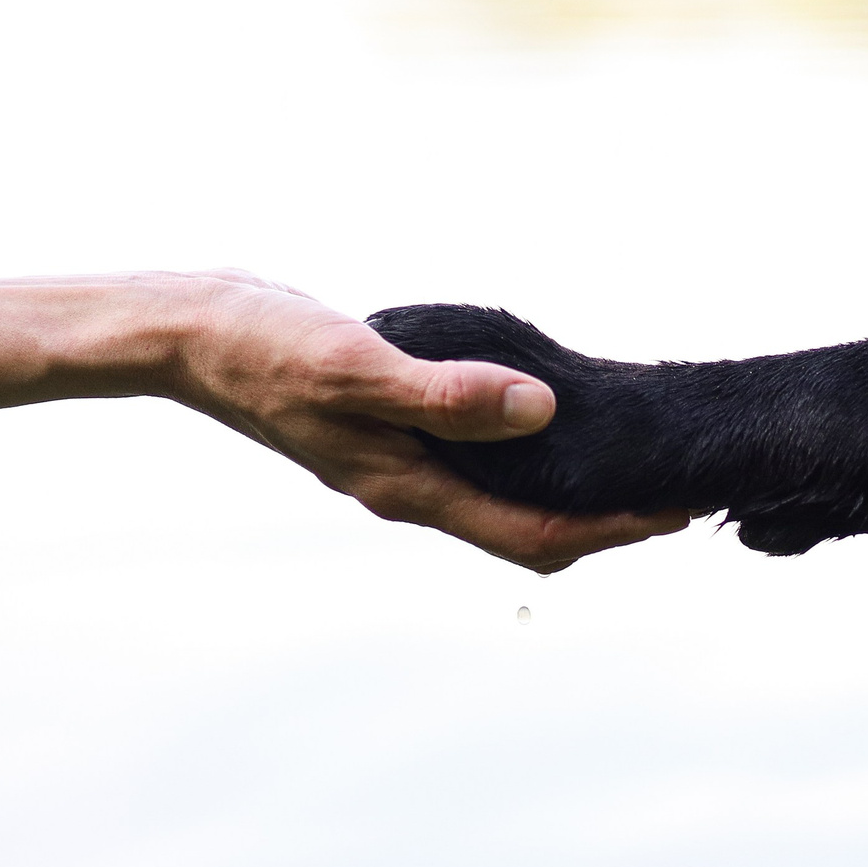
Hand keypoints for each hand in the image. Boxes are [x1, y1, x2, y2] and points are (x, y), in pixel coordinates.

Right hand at [167, 272, 686, 572]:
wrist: (188, 331)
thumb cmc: (264, 348)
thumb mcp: (359, 366)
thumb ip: (447, 394)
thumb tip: (539, 413)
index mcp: (408, 488)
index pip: (534, 535)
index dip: (613, 531)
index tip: (679, 511)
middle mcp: (408, 486)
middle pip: (527, 530)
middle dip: (605, 522)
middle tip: (677, 489)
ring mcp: (396, 459)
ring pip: (502, 496)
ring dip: (568, 489)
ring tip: (629, 461)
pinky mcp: (388, 424)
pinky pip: (474, 455)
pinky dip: (524, 449)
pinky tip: (548, 412)